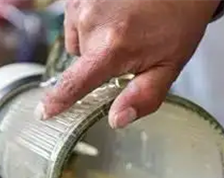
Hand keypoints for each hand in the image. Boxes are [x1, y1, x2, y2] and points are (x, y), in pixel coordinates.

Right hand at [38, 0, 219, 127]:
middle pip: (81, 60)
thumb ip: (144, 96)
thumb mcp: (169, 66)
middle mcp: (91, 22)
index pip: (75, 82)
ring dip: (95, 39)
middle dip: (101, 62)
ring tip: (124, 27)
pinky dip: (93, 20)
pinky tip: (115, 14)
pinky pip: (77, 16)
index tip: (45, 112)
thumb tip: (117, 120)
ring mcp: (83, 2)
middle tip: (130, 49)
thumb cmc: (178, 22)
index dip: (59, 100)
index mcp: (112, 48)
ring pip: (77, 38)